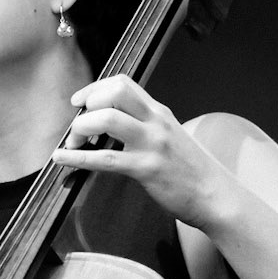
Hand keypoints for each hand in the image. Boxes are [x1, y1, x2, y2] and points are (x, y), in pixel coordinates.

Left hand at [51, 76, 232, 229]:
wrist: (216, 195)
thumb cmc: (191, 171)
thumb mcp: (170, 138)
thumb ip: (146, 127)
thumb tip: (115, 126)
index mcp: (159, 112)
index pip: (123, 83)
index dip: (95, 88)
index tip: (80, 101)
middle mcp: (155, 122)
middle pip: (114, 92)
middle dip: (86, 105)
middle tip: (76, 126)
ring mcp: (152, 144)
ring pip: (107, 120)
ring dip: (81, 129)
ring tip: (72, 144)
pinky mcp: (147, 169)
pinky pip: (105, 159)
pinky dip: (77, 158)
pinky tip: (61, 159)